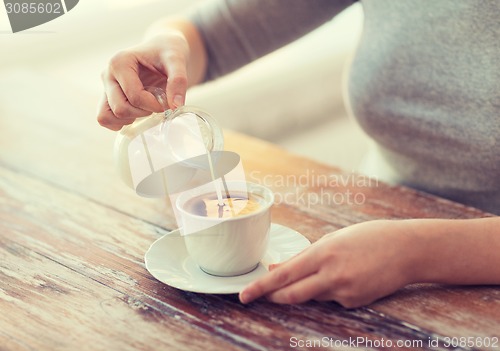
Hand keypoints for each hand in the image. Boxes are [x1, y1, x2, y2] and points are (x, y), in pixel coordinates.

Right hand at [97, 32, 188, 130]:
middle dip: (143, 113)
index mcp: (120, 62)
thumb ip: (178, 80)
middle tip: (157, 105)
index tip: (167, 102)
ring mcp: (106, 87)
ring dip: (129, 119)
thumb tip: (176, 105)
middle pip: (119, 109)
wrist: (163, 50)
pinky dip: (121, 123)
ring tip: (146, 109)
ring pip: (106, 116)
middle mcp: (108, 75)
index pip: (134, 96)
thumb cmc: (167, 52)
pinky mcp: (108, 98)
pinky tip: (138, 114)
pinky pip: (105, 119)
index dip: (154, 105)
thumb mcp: (177, 60)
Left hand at [239, 220, 417, 307]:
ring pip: (312, 297)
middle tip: (262, 295)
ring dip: (311, 287)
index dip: (261, 286)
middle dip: (274, 296)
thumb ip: (303, 257)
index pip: (283, 275)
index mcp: (322, 253)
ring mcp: (344, 292)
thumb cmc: (368, 237)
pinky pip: (332, 300)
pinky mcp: (355, 303)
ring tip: (337, 267)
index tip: (244, 295)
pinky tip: (352, 275)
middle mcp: (331, 275)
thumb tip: (277, 268)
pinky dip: (332, 290)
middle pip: (291, 295)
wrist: (407, 249)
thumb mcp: (333, 240)